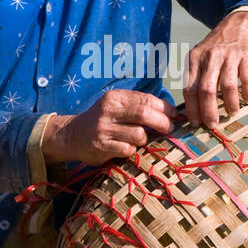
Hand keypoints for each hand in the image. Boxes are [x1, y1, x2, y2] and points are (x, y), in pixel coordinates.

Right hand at [42, 89, 178, 165]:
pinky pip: (128, 149)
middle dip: (162, 122)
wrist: (72, 135)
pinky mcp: (101, 146)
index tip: (175, 115)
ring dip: (145, 139)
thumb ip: (138, 106)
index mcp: (115, 98)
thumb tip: (171, 112)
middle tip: (169, 129)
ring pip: (139, 134)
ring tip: (139, 139)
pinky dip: (132, 150)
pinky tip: (126, 148)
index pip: (146, 99)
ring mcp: (104, 129)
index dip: (165, 108)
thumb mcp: (116, 106)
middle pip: (144, 114)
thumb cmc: (102, 120)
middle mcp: (108, 111)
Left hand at [183, 9, 247, 130]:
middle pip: (207, 89)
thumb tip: (192, 112)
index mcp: (194, 59)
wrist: (238, 26)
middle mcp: (210, 56)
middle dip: (209, 111)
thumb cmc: (216, 50)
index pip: (190, 88)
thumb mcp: (199, 59)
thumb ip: (195, 80)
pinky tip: (247, 97)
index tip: (196, 123)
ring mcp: (229, 55)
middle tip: (213, 124)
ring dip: (230, 104)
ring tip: (231, 112)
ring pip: (227, 86)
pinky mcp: (247, 55)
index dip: (192, 109)